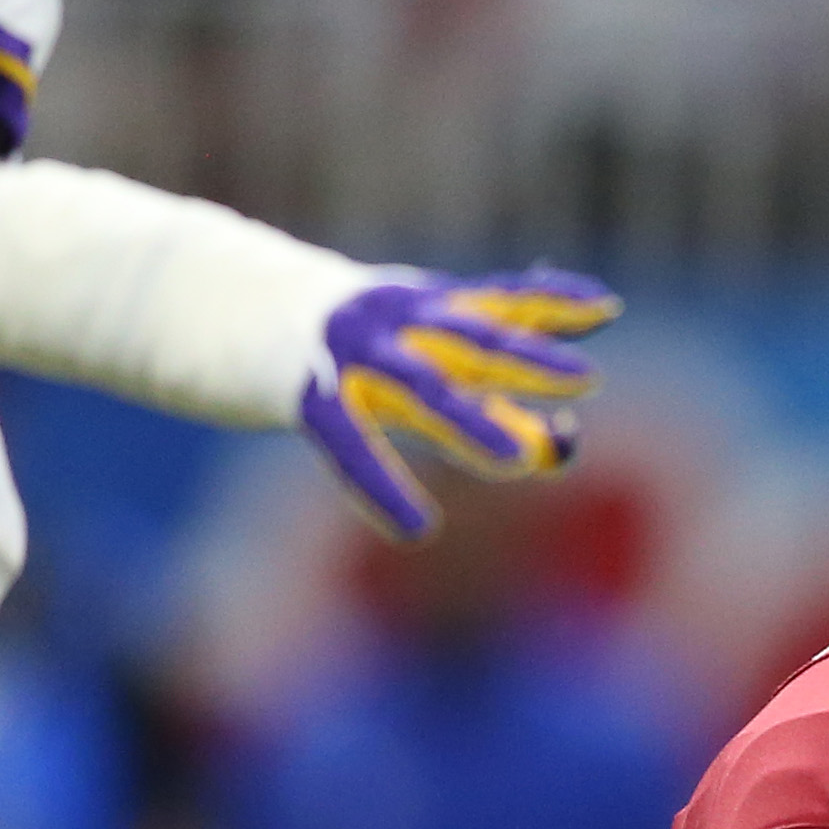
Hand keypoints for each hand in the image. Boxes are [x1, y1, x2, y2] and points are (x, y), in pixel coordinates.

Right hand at [298, 267, 618, 536]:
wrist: (223, 303)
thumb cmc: (341, 345)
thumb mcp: (415, 360)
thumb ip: (486, 401)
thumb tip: (561, 445)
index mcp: (425, 306)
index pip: (500, 299)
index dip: (553, 301)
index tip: (606, 308)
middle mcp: (394, 320)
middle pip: (472, 339)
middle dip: (530, 360)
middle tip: (588, 380)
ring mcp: (350, 354)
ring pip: (419, 388)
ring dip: (471, 422)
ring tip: (519, 460)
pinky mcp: (307, 395)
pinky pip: (351, 445)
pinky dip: (384, 487)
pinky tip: (418, 528)